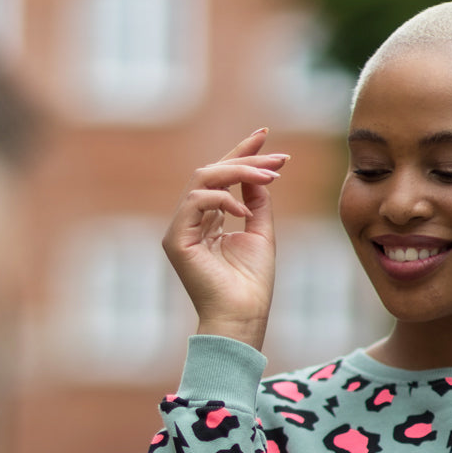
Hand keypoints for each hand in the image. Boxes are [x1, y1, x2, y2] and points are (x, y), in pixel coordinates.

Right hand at [162, 129, 289, 350]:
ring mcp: (181, 229)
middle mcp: (192, 221)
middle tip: (276, 155)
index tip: (266, 136)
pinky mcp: (176, 239)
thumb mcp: (260, 233)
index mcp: (209, 221)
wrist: (242, 316)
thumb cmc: (252, 284)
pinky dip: (222, 199)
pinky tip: (243, 211)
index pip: (223, 179)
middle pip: (211, 172)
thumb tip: (259, 174)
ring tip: (269, 177)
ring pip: (203, 180)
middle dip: (244, 158)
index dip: (243, 155)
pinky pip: (195, 201)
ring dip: (238, 173)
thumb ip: (257, 202)